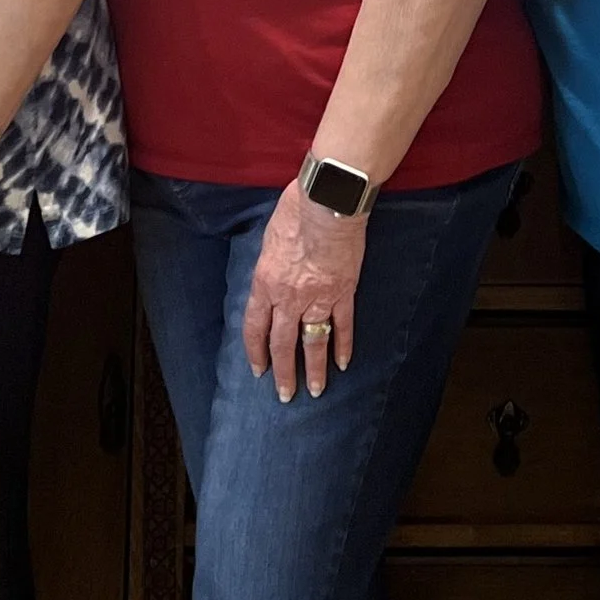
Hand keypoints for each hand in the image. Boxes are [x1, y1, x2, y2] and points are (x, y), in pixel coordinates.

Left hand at [243, 183, 366, 401]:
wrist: (327, 204)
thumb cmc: (296, 211)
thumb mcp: (269, 239)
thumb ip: (270, 264)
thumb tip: (274, 274)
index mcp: (266, 283)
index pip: (256, 327)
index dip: (256, 351)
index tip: (259, 370)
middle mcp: (289, 298)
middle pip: (283, 343)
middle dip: (283, 372)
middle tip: (285, 395)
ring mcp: (318, 298)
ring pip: (313, 341)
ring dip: (313, 369)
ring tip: (315, 390)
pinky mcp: (344, 292)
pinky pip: (343, 325)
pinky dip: (344, 345)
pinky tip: (343, 362)